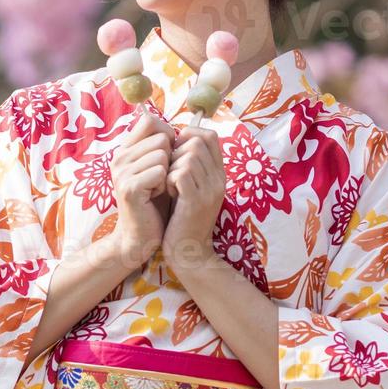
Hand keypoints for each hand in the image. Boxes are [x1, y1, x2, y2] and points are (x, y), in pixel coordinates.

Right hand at [108, 107, 175, 269]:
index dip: (167, 135)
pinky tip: (156, 197)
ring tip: (157, 189)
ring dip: (168, 174)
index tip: (167, 157)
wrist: (141, 236)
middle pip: (161, 137)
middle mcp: (119, 157)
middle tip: (160, 180)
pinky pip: (160, 172)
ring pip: (162, 154)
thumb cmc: (155, 202)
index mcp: (125, 150)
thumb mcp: (157, 169)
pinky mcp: (129, 187)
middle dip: (170, 158)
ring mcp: (121, 172)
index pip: (150, 120)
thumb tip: (179, 128)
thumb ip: (161, 148)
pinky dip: (165, 185)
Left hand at [163, 124, 224, 270]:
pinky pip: (180, 173)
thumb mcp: (193, 188)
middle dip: (177, 151)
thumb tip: (177, 137)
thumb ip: (191, 165)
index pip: (210, 135)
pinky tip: (168, 192)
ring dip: (171, 166)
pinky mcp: (196, 202)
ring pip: (188, 155)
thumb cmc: (183, 218)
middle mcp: (219, 179)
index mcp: (219, 174)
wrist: (189, 253)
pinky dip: (168, 178)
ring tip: (169, 184)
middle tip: (170, 172)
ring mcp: (210, 190)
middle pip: (198, 141)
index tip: (176, 153)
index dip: (189, 135)